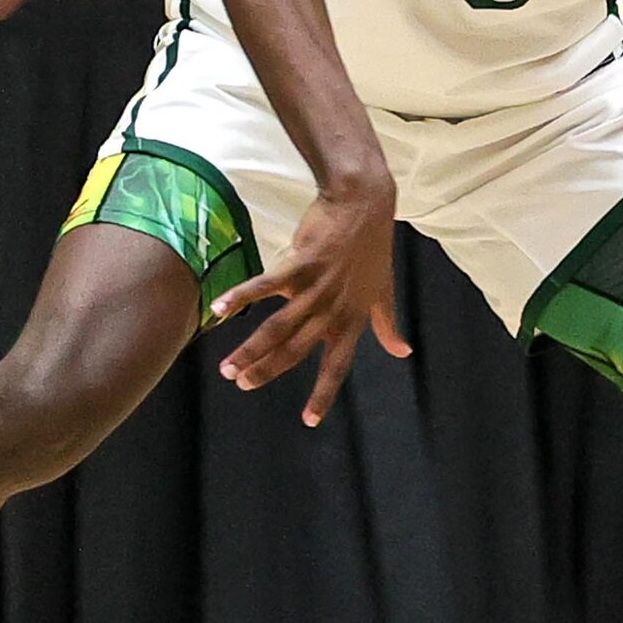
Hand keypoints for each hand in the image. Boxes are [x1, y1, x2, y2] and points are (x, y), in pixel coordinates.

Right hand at [212, 182, 411, 426]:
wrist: (365, 202)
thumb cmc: (373, 246)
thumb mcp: (385, 289)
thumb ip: (387, 324)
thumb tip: (403, 352)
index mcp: (354, 318)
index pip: (338, 365)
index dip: (324, 393)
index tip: (309, 420)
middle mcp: (334, 309)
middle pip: (297, 350)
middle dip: (268, 370)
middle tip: (242, 384)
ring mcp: (317, 287)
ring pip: (279, 327)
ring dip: (251, 348)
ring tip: (227, 367)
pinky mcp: (300, 263)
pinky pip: (266, 285)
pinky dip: (241, 297)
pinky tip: (220, 308)